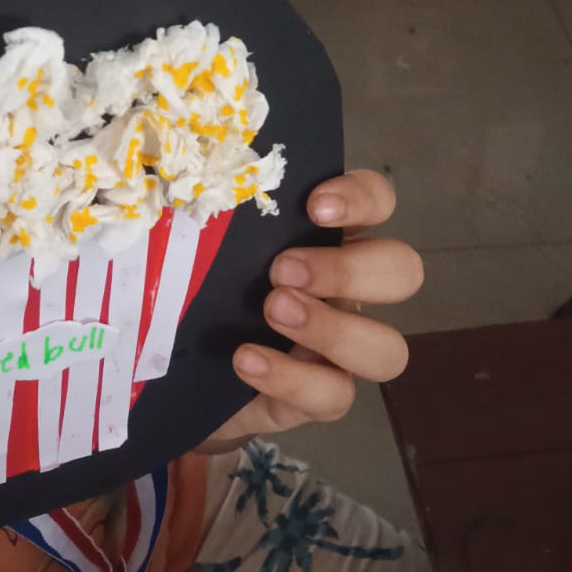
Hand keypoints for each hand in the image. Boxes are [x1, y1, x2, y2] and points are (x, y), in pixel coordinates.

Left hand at [198, 170, 420, 452]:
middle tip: (281, 270)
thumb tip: (178, 173)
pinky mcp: (316, 398)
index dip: (361, 198)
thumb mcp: (198, 241)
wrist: (171, 369)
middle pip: (400, 272)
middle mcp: (346, 290)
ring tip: (272, 311)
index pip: (376, 202)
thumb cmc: (195, 285)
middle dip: (350, 269)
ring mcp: (338, 350)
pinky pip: (335, 396)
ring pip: (388, 348)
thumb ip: (209, 210)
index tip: (314, 205)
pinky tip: (245, 360)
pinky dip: (292, 378)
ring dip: (334, 329)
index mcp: (326, 238)